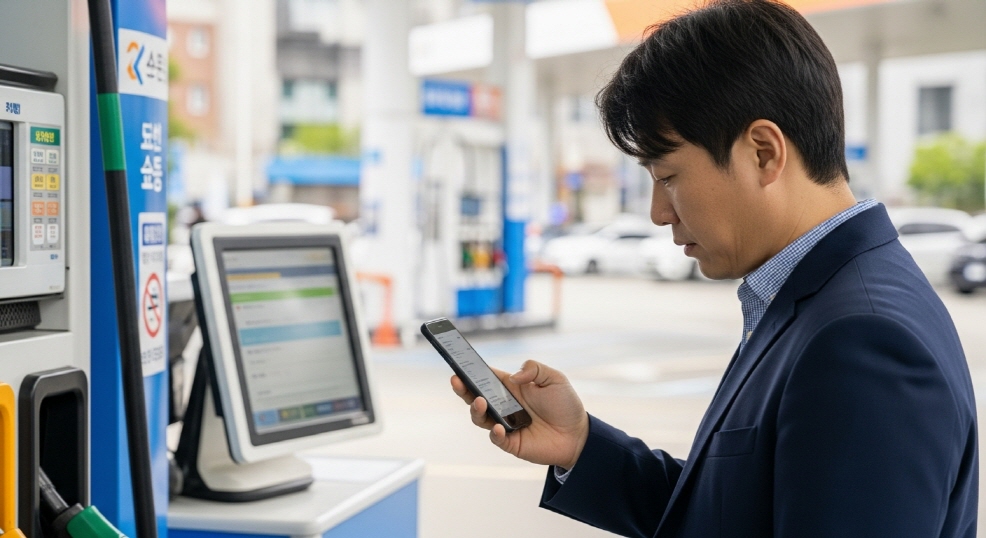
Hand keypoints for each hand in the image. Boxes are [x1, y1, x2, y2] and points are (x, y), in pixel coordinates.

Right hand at [451, 360, 588, 469]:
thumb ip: (535, 369)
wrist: (578, 435)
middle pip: (474, 396)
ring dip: (476, 409)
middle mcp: (503, 405)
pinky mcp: (511, 442)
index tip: (458, 364)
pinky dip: (494, 433)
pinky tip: (499, 427)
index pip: (485, 377)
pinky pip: (496, 438)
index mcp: (510, 387)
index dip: (470, 371)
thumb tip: (514, 376)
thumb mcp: (554, 378)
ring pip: (480, 418)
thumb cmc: (565, 404)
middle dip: (462, 389)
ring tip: (479, 402)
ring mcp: (505, 424)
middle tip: (456, 380)